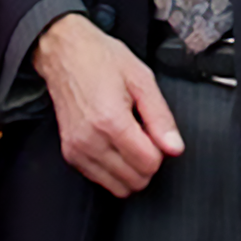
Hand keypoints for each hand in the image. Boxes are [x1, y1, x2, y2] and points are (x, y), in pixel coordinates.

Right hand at [32, 13, 184, 196]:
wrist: (65, 54)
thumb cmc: (102, 60)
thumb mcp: (142, 79)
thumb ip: (161, 117)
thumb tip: (175, 148)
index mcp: (111, 120)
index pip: (148, 163)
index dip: (160, 149)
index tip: (155, 131)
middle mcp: (90, 140)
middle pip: (135, 180)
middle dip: (147, 162)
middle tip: (144, 133)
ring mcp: (77, 150)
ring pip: (118, 187)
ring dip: (131, 169)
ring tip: (129, 138)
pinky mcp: (70, 154)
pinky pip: (100, 180)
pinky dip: (113, 170)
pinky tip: (114, 144)